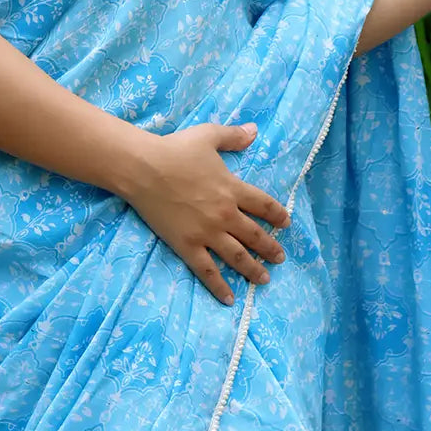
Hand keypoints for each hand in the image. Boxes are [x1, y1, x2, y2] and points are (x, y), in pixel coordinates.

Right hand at [125, 122, 289, 304]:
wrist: (144, 168)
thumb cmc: (176, 149)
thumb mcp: (208, 135)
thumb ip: (234, 136)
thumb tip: (255, 131)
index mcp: (232, 188)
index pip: (264, 205)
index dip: (278, 215)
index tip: (286, 223)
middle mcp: (225, 214)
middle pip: (255, 235)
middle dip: (270, 248)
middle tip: (280, 257)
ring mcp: (207, 232)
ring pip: (237, 256)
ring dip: (254, 269)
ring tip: (265, 279)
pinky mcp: (187, 246)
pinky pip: (207, 271)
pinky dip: (220, 287)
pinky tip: (230, 299)